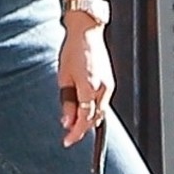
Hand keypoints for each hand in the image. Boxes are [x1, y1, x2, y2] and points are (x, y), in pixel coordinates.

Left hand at [58, 26, 113, 147]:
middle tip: (69, 135)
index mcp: (89, 86)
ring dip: (88, 121)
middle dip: (82, 129)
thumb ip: (67, 102)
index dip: (75, 132)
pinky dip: (94, 111)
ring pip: (100, 112)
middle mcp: (103, 87)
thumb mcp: (63, 77)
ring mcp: (109, 85)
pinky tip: (85, 113)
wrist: (87, 33)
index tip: (67, 141)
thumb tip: (66, 122)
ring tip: (74, 125)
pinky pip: (103, 103)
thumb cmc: (73, 50)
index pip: (84, 118)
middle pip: (94, 118)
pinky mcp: (110, 82)